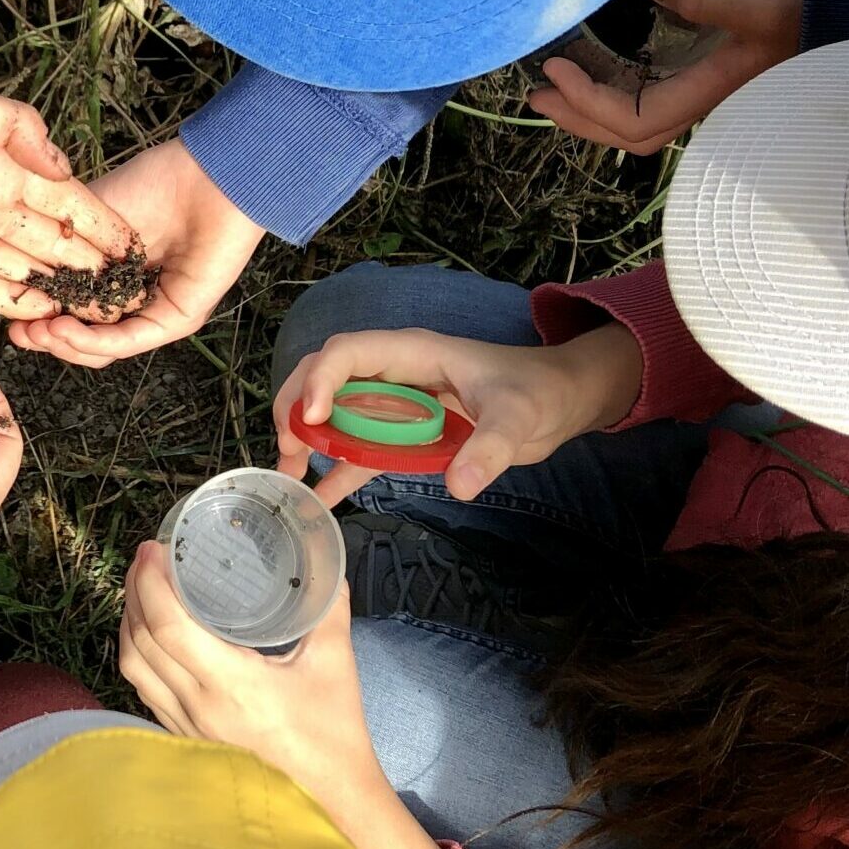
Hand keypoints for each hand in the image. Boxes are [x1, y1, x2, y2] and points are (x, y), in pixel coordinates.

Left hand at [0, 81, 137, 319]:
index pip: (66, 200)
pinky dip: (18, 305)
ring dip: (62, 287)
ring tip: (99, 309)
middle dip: (92, 262)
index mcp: (1, 167)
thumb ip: (15, 127)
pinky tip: (47, 317)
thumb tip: (63, 169)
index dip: (101, 221)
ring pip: (28, 269)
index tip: (134, 244)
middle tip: (128, 288)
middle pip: (55, 240)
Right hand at [6, 138, 263, 367]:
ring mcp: (153, 313)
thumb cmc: (151, 184)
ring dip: (65, 344)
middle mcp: (131, 300)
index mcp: (110, 277)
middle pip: (81, 338)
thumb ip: (59, 254)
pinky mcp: (175, 320)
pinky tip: (62, 329)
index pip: (69, 312)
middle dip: (45, 340)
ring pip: (102, 348)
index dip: (37, 318)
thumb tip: (24, 289)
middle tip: (17, 334)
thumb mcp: (87, 219)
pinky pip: (129, 340)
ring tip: (37, 331)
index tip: (8, 319)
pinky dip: (93, 340)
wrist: (205, 178)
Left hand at [118, 543, 444, 848]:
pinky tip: (154, 637)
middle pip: (140, 643)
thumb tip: (323, 560)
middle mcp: (197, 709)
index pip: (167, 628)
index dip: (150, 582)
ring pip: (133, 669)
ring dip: (130, 623)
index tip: (153, 548)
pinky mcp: (186, 741)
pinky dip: (139, 655)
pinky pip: (144, 691)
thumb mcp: (335, 662)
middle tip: (147, 557)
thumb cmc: (334, 735)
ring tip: (144, 589)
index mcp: (231, 687)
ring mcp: (187, 729)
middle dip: (134, 592)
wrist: (333, 803)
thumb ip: (327, 606)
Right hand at [274, 325, 639, 505]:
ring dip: (308, 438)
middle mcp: (394, 373)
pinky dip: (338, 467)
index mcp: (412, 353)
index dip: (322, 380)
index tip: (313, 419)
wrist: (562, 401)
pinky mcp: (406, 432)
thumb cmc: (539, 391)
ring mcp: (397, 403)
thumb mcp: (519, 417)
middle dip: (297, 407)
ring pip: (335, 412)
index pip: (348, 353)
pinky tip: (318, 495)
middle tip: (286, 450)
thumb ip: (490, 448)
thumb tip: (460, 486)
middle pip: (326, 378)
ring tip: (289, 474)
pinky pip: (362, 447)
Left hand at [528, 0, 802, 153]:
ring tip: (555, 85)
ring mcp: (702, 96)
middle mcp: (700, 105)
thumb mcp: (760, 2)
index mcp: (708, 96)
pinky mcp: (704, 80)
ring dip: (592, 108)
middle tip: (538, 91)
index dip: (588, 101)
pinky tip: (597, 70)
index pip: (634, 119)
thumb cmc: (806, 13)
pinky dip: (614, 91)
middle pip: (627, 133)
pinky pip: (648, 98)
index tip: (554, 67)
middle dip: (579, 117)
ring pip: (636, 120)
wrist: (845, 17)